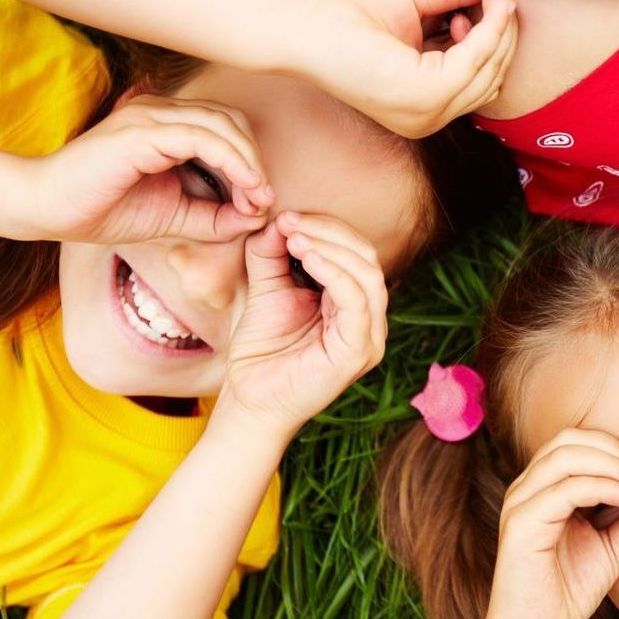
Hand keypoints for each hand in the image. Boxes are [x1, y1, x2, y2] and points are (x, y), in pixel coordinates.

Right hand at [25, 94, 272, 243]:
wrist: (48, 210)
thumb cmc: (104, 210)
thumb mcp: (175, 217)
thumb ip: (215, 217)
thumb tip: (258, 218)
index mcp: (167, 125)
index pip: (227, 129)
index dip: (252, 163)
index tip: (261, 202)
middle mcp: (161, 111)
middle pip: (231, 121)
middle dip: (255, 160)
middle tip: (264, 200)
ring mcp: (150, 116)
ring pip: (221, 124)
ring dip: (249, 162)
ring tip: (259, 196)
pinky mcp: (141, 130)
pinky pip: (200, 137)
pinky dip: (231, 161)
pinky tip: (244, 188)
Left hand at [217, 212, 388, 437]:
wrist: (249, 401)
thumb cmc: (261, 352)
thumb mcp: (266, 289)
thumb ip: (271, 255)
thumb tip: (278, 220)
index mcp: (352, 304)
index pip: (355, 253)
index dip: (326, 227)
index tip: (287, 217)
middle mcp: (369, 319)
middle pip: (366, 258)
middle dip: (329, 232)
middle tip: (290, 222)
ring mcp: (369, 337)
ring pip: (367, 275)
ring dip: (331, 248)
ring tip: (295, 238)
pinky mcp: (359, 352)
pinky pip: (357, 303)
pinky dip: (335, 273)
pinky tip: (308, 258)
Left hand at [290, 0, 517, 137]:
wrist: (302, 23)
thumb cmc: (346, 14)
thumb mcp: (417, 1)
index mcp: (422, 105)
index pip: (480, 78)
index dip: (495, 37)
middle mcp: (426, 119)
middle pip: (492, 77)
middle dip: (504, 32)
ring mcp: (425, 115)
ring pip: (490, 71)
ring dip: (499, 27)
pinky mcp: (423, 98)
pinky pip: (476, 62)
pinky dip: (489, 29)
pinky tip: (486, 2)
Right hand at [481, 430, 618, 618]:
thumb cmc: (569, 591)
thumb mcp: (615, 552)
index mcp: (544, 488)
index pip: (577, 442)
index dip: (615, 450)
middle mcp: (527, 488)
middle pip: (570, 439)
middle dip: (613, 450)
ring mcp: (520, 503)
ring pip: (565, 455)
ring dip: (609, 464)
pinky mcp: (522, 524)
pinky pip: (564, 489)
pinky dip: (600, 485)